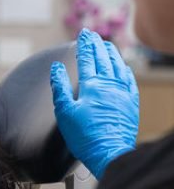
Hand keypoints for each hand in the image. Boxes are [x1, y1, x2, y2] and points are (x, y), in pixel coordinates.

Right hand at [50, 28, 138, 178]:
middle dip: (96, 44)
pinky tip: (123, 66)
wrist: (110, 154)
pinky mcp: (131, 103)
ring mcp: (123, 93)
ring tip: (106, 44)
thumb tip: (57, 68)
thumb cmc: (84, 136)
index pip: (87, 58)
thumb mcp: (64, 111)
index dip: (84, 45)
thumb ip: (60, 87)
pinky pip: (129, 80)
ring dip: (111, 53)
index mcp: (92, 85)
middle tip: (92, 34)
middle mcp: (109, 85)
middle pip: (102, 58)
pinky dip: (125, 69)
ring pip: (118, 66)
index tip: (82, 34)